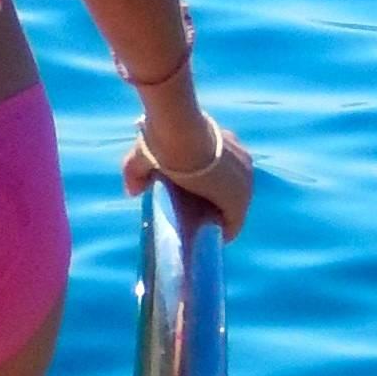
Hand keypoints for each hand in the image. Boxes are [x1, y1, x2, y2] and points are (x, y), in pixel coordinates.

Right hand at [120, 119, 254, 241]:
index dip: (209, 186)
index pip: (222, 170)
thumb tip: (132, 192)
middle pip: (232, 189)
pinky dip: (227, 231)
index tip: (193, 200)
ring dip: (220, 217)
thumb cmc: (165, 137)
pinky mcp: (239, 199)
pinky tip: (216, 240)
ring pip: (235, 206)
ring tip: (203, 230)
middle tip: (195, 215)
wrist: (181, 136)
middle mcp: (241, 161)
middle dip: (215, 203)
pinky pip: (235, 221)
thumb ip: (136, 172)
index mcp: (225, 142)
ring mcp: (244, 181)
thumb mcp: (145, 152)